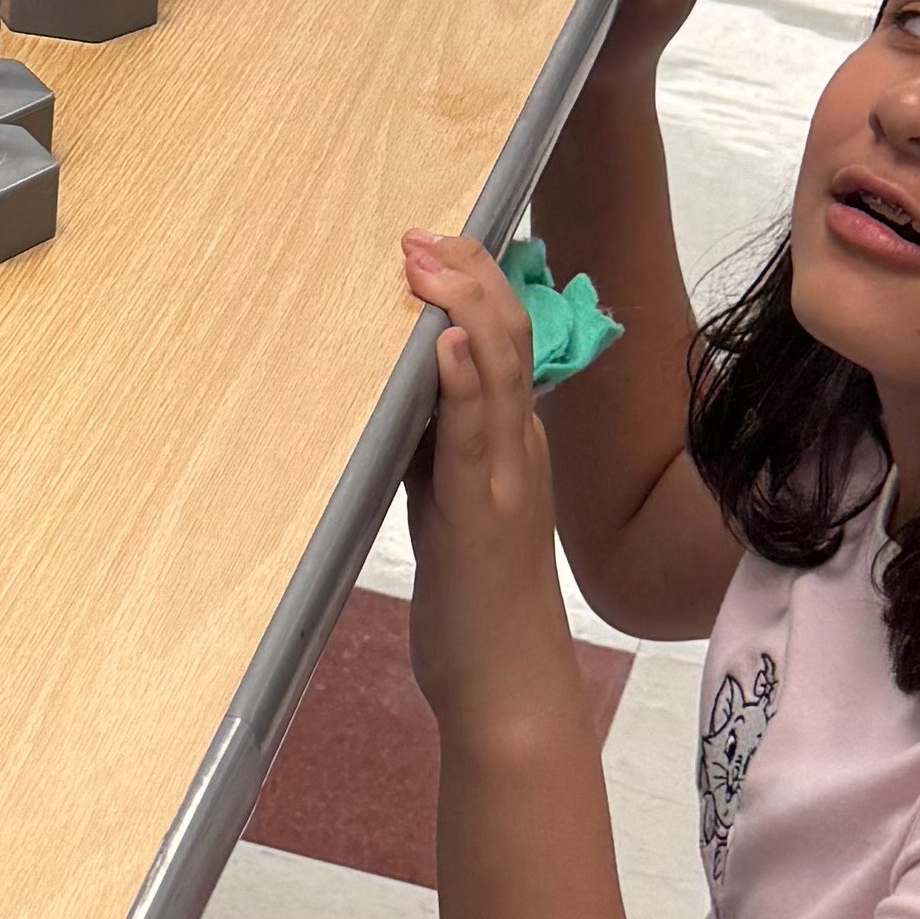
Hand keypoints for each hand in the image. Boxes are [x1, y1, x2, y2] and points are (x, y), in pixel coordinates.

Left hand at [395, 232, 578, 725]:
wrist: (506, 687)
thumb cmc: (476, 599)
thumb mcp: (450, 501)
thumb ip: (435, 442)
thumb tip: (401, 382)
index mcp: (510, 440)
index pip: (504, 338)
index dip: (476, 282)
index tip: (436, 237)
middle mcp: (518, 447)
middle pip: (508, 337)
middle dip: (468, 275)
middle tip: (423, 231)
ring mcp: (506, 478)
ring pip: (498, 373)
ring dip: (463, 308)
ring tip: (431, 259)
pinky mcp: (484, 516)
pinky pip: (474, 439)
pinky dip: (460, 384)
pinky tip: (441, 345)